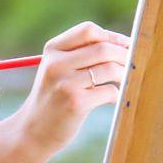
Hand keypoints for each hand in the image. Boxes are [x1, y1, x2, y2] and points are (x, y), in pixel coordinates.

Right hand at [13, 21, 130, 162]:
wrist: (32, 131)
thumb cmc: (52, 99)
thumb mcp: (57, 70)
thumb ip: (81, 55)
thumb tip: (124, 45)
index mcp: (52, 50)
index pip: (88, 30)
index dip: (112, 36)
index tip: (125, 45)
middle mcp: (56, 64)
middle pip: (103, 48)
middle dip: (123, 56)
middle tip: (131, 65)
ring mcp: (66, 83)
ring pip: (109, 68)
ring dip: (123, 75)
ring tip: (122, 82)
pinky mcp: (76, 103)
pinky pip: (109, 91)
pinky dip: (116, 95)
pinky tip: (109, 100)